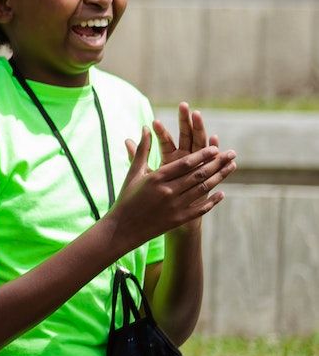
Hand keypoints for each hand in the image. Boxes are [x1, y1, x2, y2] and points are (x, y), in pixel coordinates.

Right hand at [106, 126, 235, 253]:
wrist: (123, 228)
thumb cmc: (127, 197)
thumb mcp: (134, 172)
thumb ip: (142, 150)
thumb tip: (145, 127)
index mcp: (156, 178)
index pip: (184, 164)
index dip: (202, 155)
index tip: (215, 148)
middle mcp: (168, 191)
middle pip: (198, 175)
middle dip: (217, 163)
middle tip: (231, 154)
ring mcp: (175, 207)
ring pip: (202, 189)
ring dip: (219, 177)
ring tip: (231, 167)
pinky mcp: (179, 219)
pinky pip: (200, 208)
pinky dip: (212, 201)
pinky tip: (222, 193)